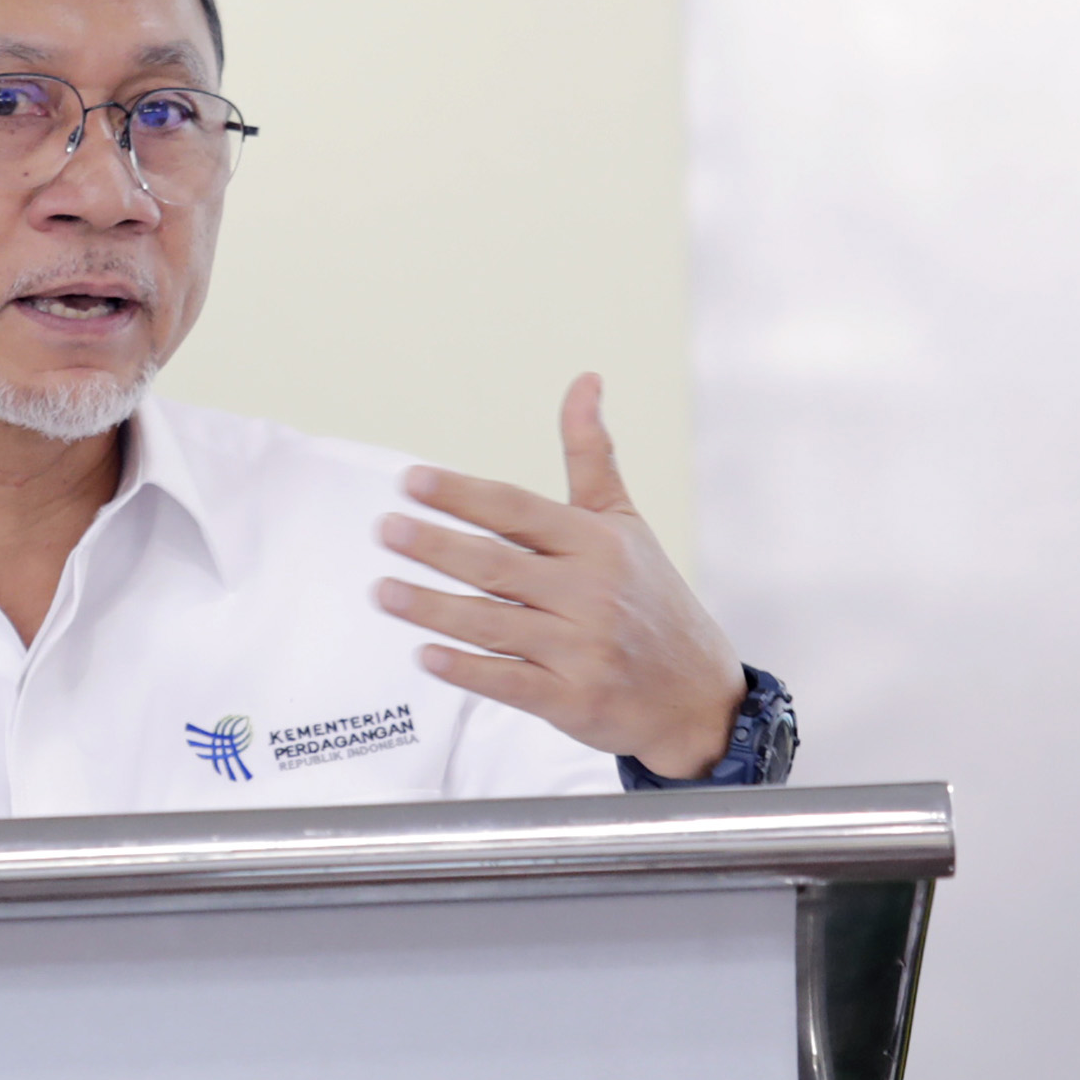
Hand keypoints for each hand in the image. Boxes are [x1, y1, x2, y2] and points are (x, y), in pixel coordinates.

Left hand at [374, 374, 747, 776]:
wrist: (697, 695)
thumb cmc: (651, 599)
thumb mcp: (624, 522)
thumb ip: (591, 455)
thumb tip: (584, 379)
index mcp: (596, 543)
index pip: (517, 510)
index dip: (462, 494)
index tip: (411, 480)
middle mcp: (590, 592)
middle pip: (496, 565)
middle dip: (434, 546)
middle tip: (385, 529)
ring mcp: (581, 649)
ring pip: (491, 623)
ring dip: (431, 607)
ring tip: (382, 591)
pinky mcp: (572, 700)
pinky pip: (508, 682)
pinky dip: (465, 669)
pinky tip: (424, 655)